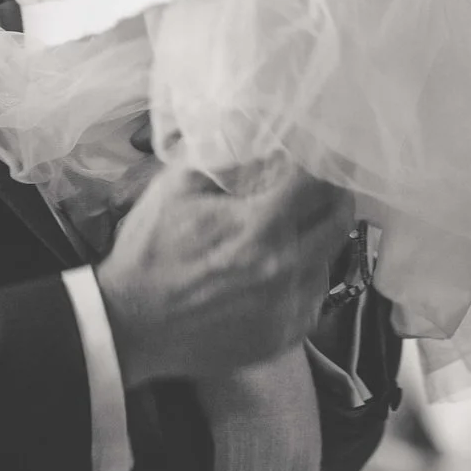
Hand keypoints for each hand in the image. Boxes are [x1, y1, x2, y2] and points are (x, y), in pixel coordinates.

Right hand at [96, 160, 353, 385]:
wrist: (129, 326)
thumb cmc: (148, 253)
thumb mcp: (175, 188)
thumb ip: (221, 156)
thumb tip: (256, 134)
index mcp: (260, 227)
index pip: (319, 182)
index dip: (320, 160)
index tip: (314, 152)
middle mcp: (286, 269)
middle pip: (340, 220)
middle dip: (331, 196)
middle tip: (316, 187)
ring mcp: (289, 307)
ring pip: (328, 260)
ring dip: (315, 239)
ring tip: (286, 233)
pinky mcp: (284, 336)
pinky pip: (313, 298)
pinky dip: (301, 279)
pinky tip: (273, 273)